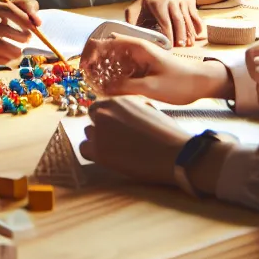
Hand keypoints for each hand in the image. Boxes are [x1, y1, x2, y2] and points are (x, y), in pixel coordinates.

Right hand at [0, 0, 41, 63]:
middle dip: (19, 35)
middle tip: (28, 39)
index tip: (34, 26)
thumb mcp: (2, 7)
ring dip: (12, 51)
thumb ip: (24, 8)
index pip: (7, 9)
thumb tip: (37, 22)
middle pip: (1, 29)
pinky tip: (10, 58)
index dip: (22, 18)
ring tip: (19, 52)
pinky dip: (3, 59)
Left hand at [78, 95, 206, 187]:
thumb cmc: (167, 133)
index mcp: (118, 100)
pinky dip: (93, 153)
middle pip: (93, 119)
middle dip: (102, 127)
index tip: (115, 127)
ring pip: (88, 134)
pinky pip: (84, 149)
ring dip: (98, 140)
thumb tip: (122, 114)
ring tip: (118, 150)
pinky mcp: (99, 151)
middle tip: (118, 140)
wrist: (174, 153)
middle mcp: (105, 112)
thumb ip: (130, 108)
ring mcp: (99, 132)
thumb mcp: (148, 109)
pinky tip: (109, 157)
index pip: (100, 106)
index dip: (107, 117)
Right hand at [80, 34, 209, 102]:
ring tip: (95, 85)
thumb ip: (125, 87)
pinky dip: (112, 76)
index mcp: (137, 47)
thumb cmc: (180, 82)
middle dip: (93, 62)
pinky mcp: (142, 68)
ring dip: (102, 70)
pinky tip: (109, 89)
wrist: (202, 83)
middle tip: (87, 79)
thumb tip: (102, 88)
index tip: (83, 69)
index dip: (90, 54)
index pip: (105, 43)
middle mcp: (136, 49)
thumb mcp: (151, 87)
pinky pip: (122, 69)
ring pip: (113, 60)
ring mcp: (139, 58)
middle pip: (106, 49)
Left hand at [125, 0, 213, 46]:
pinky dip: (198, 25)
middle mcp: (171, 2)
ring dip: (189, 32)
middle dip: (180, 34)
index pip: (164, 21)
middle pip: (178, 20)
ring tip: (188, 44)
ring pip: (187, 19)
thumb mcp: (141, 2)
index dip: (167, 34)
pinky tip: (198, 34)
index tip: (167, 46)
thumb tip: (126, 31)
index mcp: (157, 4)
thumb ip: (131, 16)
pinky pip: (196, 16)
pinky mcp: (191, 4)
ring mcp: (182, 2)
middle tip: (180, 46)